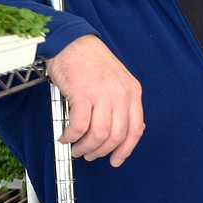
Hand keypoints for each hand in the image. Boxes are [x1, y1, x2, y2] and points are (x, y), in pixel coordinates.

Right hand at [45, 35, 144, 166]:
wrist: (71, 42)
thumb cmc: (90, 61)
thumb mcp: (117, 81)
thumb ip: (122, 104)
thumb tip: (122, 132)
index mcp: (133, 92)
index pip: (136, 130)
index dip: (125, 150)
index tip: (116, 160)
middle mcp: (121, 94)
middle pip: (116, 136)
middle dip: (102, 151)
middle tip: (90, 155)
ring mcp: (102, 94)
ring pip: (98, 134)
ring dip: (85, 147)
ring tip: (76, 148)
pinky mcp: (82, 94)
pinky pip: (79, 126)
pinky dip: (71, 136)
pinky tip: (66, 137)